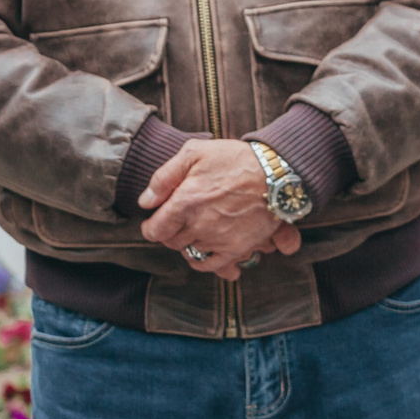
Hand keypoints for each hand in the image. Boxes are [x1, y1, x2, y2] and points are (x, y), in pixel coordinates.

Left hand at [138, 139, 302, 278]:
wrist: (274, 173)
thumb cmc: (234, 159)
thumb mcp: (193, 153)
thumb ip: (164, 178)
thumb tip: (145, 202)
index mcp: (185, 202)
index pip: (156, 230)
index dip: (150, 228)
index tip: (152, 224)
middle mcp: (200, 225)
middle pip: (172, 242)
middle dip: (169, 232)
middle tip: (175, 221)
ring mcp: (218, 239)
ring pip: (191, 252)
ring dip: (188, 243)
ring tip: (194, 229)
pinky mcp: (236, 248)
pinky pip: (212, 265)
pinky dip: (204, 261)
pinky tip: (204, 249)